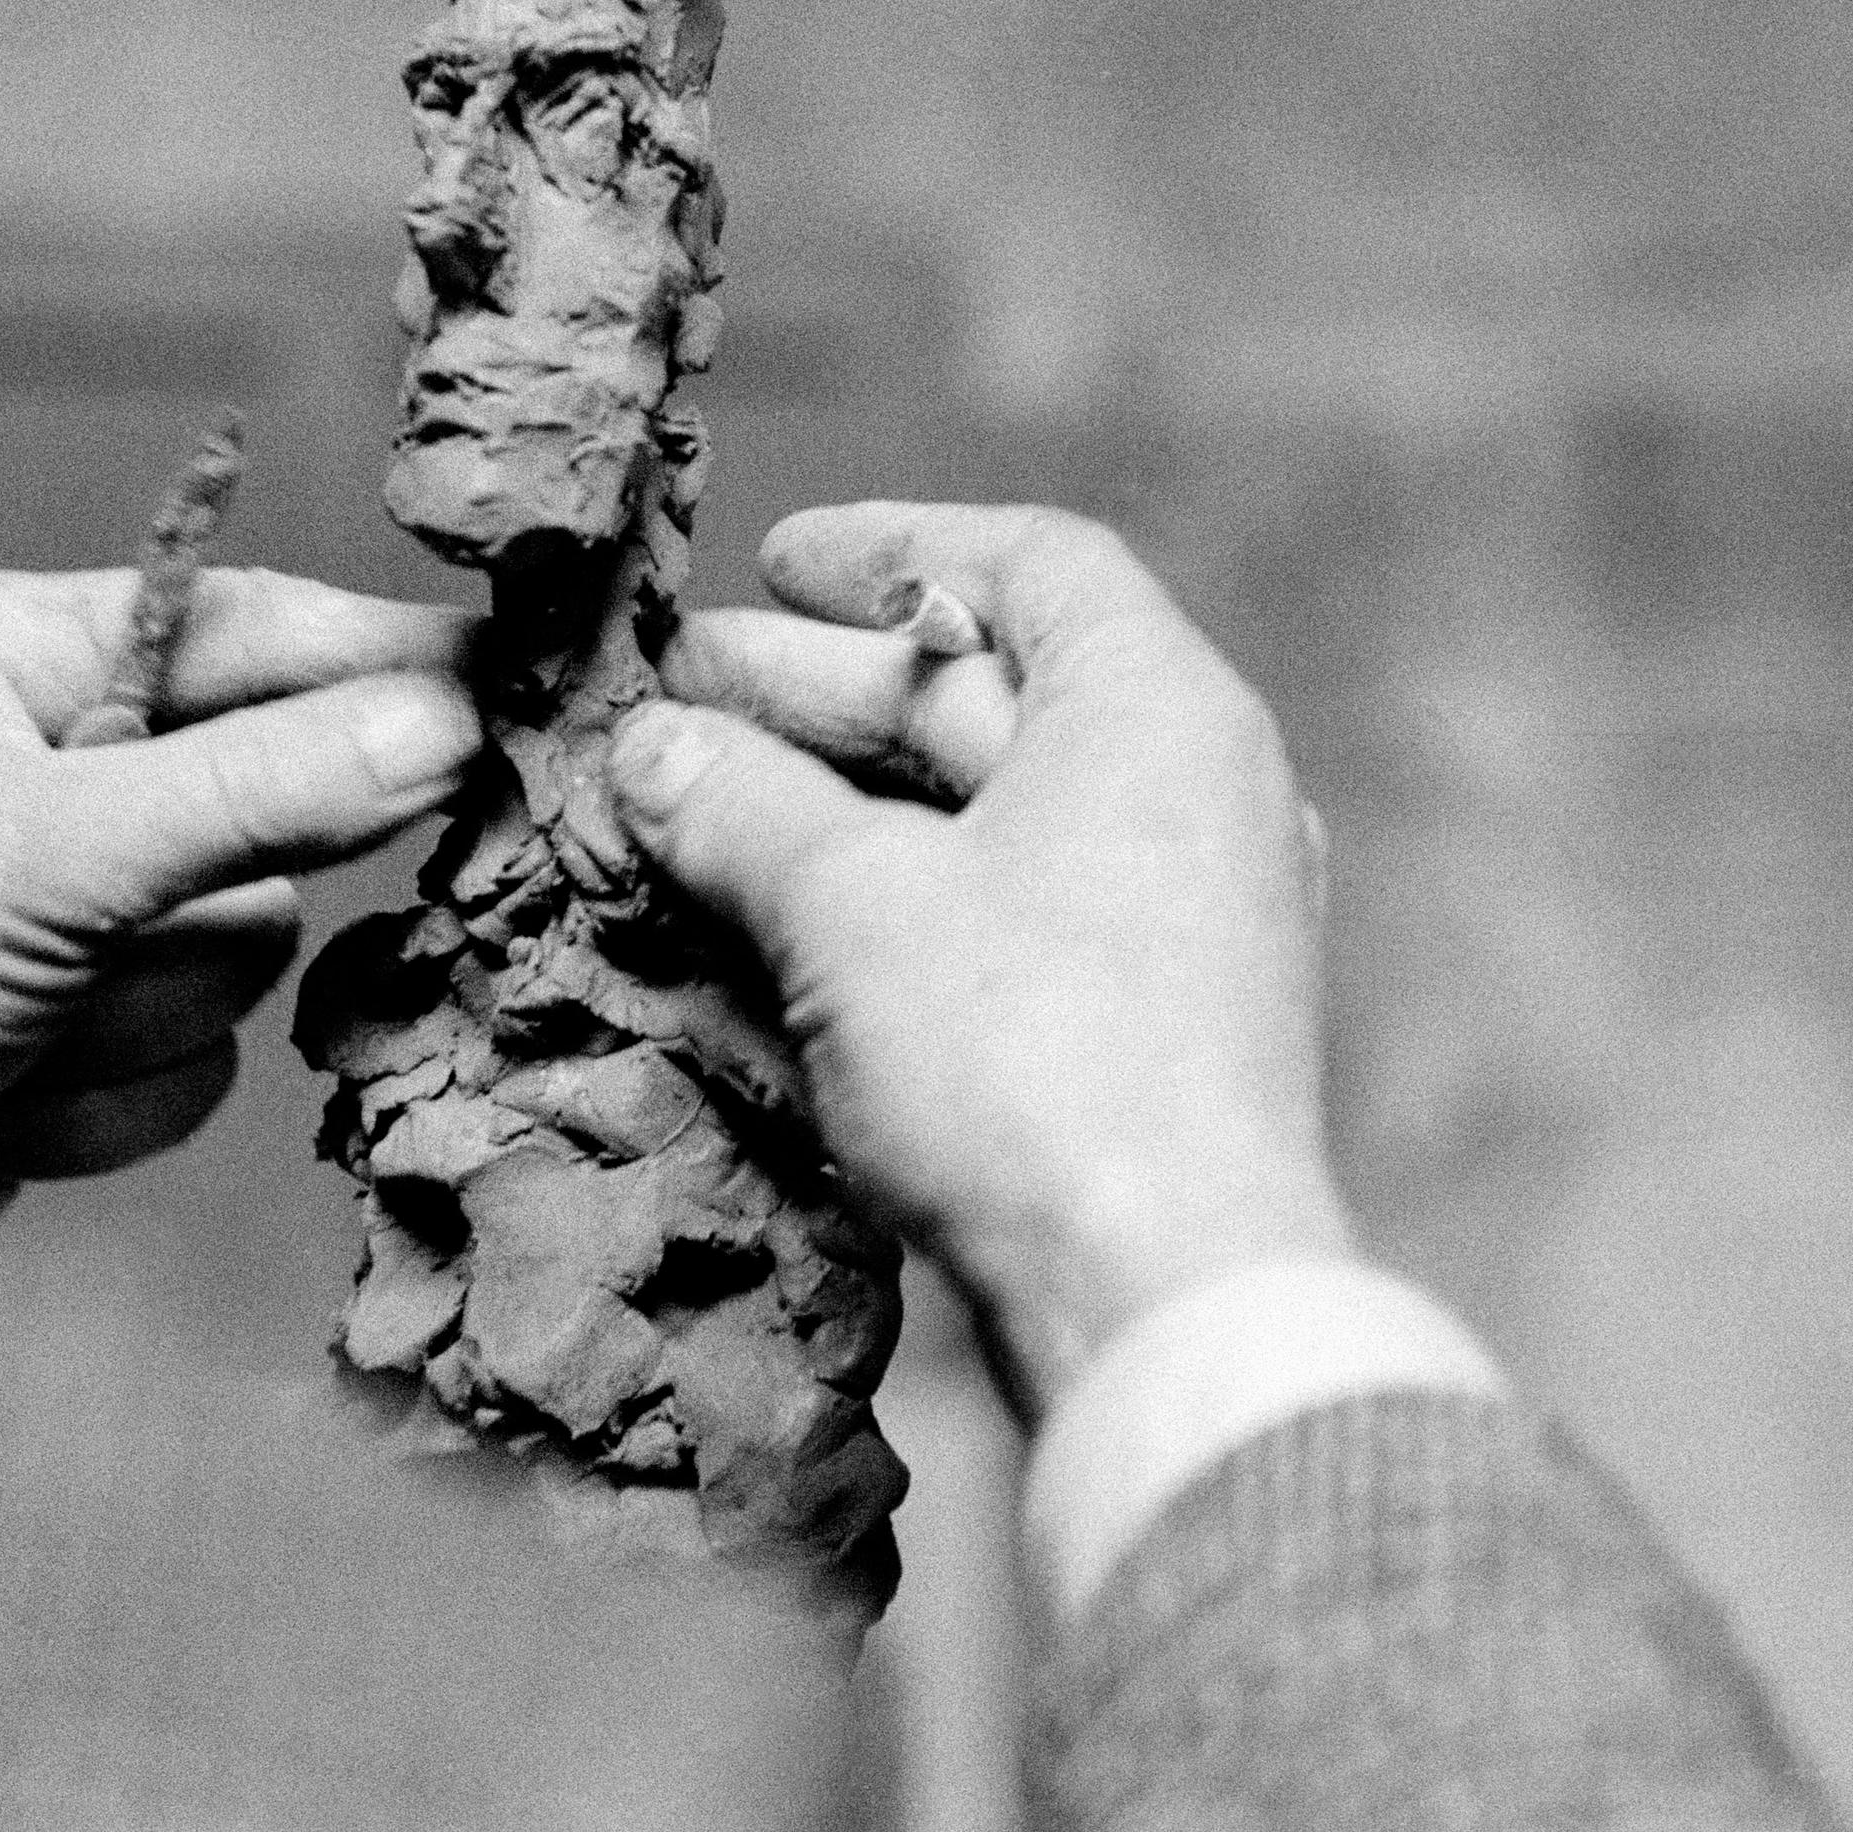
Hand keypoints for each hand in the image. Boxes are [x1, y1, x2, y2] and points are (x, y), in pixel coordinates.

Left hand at [0, 568, 478, 1218]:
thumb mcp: (40, 860)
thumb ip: (258, 790)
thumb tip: (449, 723)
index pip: (244, 629)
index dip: (379, 665)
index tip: (515, 692)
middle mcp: (26, 775)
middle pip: (265, 812)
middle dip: (190, 906)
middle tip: (112, 930)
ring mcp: (40, 923)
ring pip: (236, 958)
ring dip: (135, 1021)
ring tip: (3, 1040)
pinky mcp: (47, 1048)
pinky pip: (186, 1069)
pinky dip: (102, 1106)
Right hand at [610, 503, 1350, 1416]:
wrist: (1163, 1301)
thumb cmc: (1032, 1062)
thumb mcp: (854, 906)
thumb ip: (742, 806)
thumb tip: (653, 750)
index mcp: (1162, 709)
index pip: (1031, 565)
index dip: (890, 551)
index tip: (773, 563)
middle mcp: (1200, 794)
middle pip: (996, 691)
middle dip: (823, 693)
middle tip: (671, 699)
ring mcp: (1189, 919)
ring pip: (993, 814)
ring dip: (842, 803)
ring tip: (691, 808)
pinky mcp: (1156, 1030)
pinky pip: (1014, 914)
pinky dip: (898, 898)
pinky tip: (777, 926)